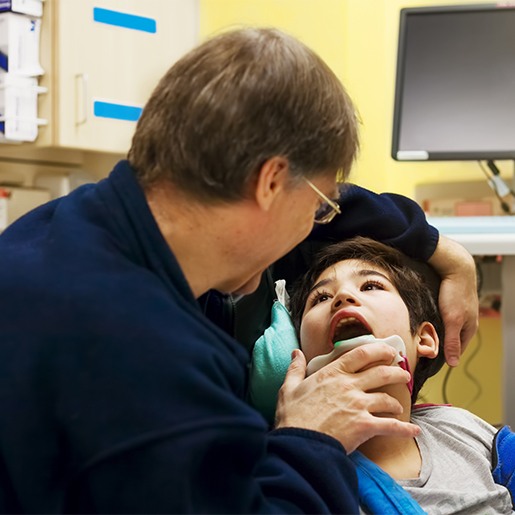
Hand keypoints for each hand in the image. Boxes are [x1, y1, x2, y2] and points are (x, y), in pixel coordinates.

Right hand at [275, 345, 418, 452]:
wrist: (299, 443)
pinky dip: (404, 429)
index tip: (389, 351)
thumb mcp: (289, 388)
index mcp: (333, 373)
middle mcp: (349, 386)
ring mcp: (359, 406)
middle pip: (382, 373)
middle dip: (397, 372)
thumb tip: (295, 353)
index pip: (361, 354)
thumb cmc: (292, 416)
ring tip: (399, 406)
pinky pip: (391, 426)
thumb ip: (296, 369)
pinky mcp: (364, 426)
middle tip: (403, 374)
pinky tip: (413, 430)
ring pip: (387, 398)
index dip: (379, 350)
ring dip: (396, 402)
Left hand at [428, 235, 478, 365]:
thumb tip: (453, 364)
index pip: (456, 350)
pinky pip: (438, 318)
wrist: (454, 267)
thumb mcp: (453, 320)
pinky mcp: (448, 303)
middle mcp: (464, 322)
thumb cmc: (455, 292)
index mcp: (469, 329)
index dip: (442, 356)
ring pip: (442, 328)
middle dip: (435, 344)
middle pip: (449, 339)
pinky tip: (421, 321)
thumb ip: (452, 341)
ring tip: (418, 336)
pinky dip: (430, 322)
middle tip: (418, 348)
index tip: (426, 361)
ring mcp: (456, 312)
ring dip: (432, 333)